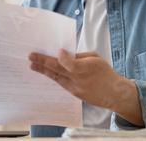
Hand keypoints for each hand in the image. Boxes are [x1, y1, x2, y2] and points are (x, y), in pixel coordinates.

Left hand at [29, 49, 143, 125]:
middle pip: (59, 70)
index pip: (71, 64)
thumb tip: (63, 55)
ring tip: (32, 64)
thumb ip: (79, 57)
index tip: (58, 51)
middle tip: (31, 56)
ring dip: (43, 70)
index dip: (62, 58)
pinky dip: (53, 76)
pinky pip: (61, 83)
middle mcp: (81, 80)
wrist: (114, 93)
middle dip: (44, 62)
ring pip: (57, 78)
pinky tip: (45, 71)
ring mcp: (77, 89)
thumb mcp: (96, 59)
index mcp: (89, 68)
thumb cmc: (105, 72)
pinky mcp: (75, 94)